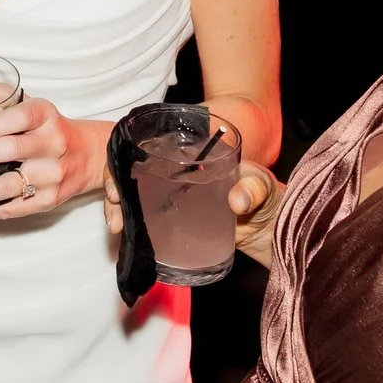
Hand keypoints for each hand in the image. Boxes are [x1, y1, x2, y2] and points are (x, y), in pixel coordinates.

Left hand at [0, 94, 107, 219]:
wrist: (88, 155)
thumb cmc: (46, 126)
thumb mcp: (21, 101)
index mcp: (44, 115)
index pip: (17, 118)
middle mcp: (51, 144)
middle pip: (10, 152)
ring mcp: (51, 175)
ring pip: (8, 187)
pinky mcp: (48, 200)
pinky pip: (12, 209)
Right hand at [100, 154, 281, 265]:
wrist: (268, 221)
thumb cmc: (264, 191)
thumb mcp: (262, 185)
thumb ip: (254, 189)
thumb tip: (237, 200)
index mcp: (189, 151)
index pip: (146, 144)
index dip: (125, 156)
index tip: (117, 176)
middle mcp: (174, 169)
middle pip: (132, 170)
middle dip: (115, 186)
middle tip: (114, 210)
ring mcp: (172, 195)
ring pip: (134, 194)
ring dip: (119, 207)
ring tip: (116, 227)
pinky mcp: (175, 218)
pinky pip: (147, 217)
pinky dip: (134, 226)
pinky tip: (127, 237)